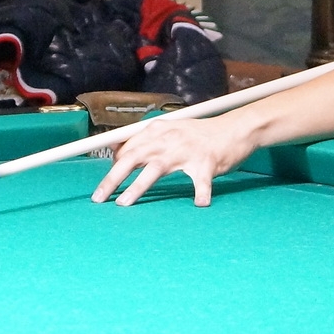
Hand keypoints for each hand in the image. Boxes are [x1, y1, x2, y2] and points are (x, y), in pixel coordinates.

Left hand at [92, 116, 256, 206]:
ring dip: (137, 187)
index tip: (102, 186)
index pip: (127, 148)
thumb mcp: (171, 131)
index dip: (112, 168)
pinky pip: (201, 182)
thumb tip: (118, 152)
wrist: (235, 130)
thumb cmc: (201, 136)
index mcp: (158, 131)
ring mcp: (188, 151)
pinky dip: (201, 194)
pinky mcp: (207, 163)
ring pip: (156, 169)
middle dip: (113, 178)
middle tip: (98, 197)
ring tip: (123, 203)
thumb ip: (147, 141)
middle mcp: (169, 139)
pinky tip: (200, 204)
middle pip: (133, 158)